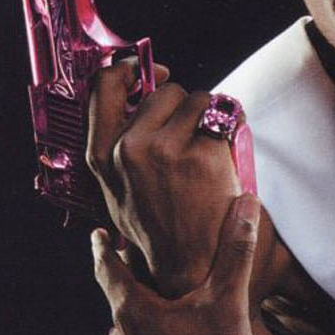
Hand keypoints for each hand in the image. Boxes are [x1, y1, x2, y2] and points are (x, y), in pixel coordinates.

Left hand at [84, 194, 264, 334]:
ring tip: (151, 313)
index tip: (95, 234)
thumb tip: (246, 201)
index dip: (103, 248)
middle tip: (137, 265)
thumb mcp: (230, 300)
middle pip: (119, 301)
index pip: (109, 269)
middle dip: (129, 283)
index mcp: (135, 311)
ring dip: (134, 322)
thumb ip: (236, 248)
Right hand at [86, 60, 240, 295]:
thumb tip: (136, 96)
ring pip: (198, 99)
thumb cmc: (156, 227)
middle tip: (192, 133)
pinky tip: (230, 148)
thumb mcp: (116, 188)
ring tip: (209, 148)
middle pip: (164, 90)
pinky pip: (224, 115)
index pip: (105, 85)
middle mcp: (129, 147)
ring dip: (210, 115)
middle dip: (183, 104)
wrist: (187, 265)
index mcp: (102, 154)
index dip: (131, 68)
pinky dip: (233, 124)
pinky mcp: (202, 154)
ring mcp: (166, 149)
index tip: (152, 71)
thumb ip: (119, 145)